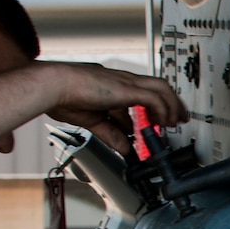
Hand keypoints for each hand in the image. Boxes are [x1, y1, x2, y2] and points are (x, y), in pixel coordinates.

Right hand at [43, 62, 187, 154]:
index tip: (157, 123)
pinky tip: (163, 122)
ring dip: (171, 106)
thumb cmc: (62, 96)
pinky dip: (162, 110)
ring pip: (161, 88)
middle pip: (157, 86)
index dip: (151, 110)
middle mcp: (122, 81)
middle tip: (177, 119)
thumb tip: (123, 147)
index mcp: (112, 86)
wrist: (52, 85)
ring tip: (174, 122)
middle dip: (171, 103)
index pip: (140, 95)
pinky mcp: (126, 88)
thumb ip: (109, 134)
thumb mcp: (93, 121)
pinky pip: (154, 97)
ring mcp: (125, 82)